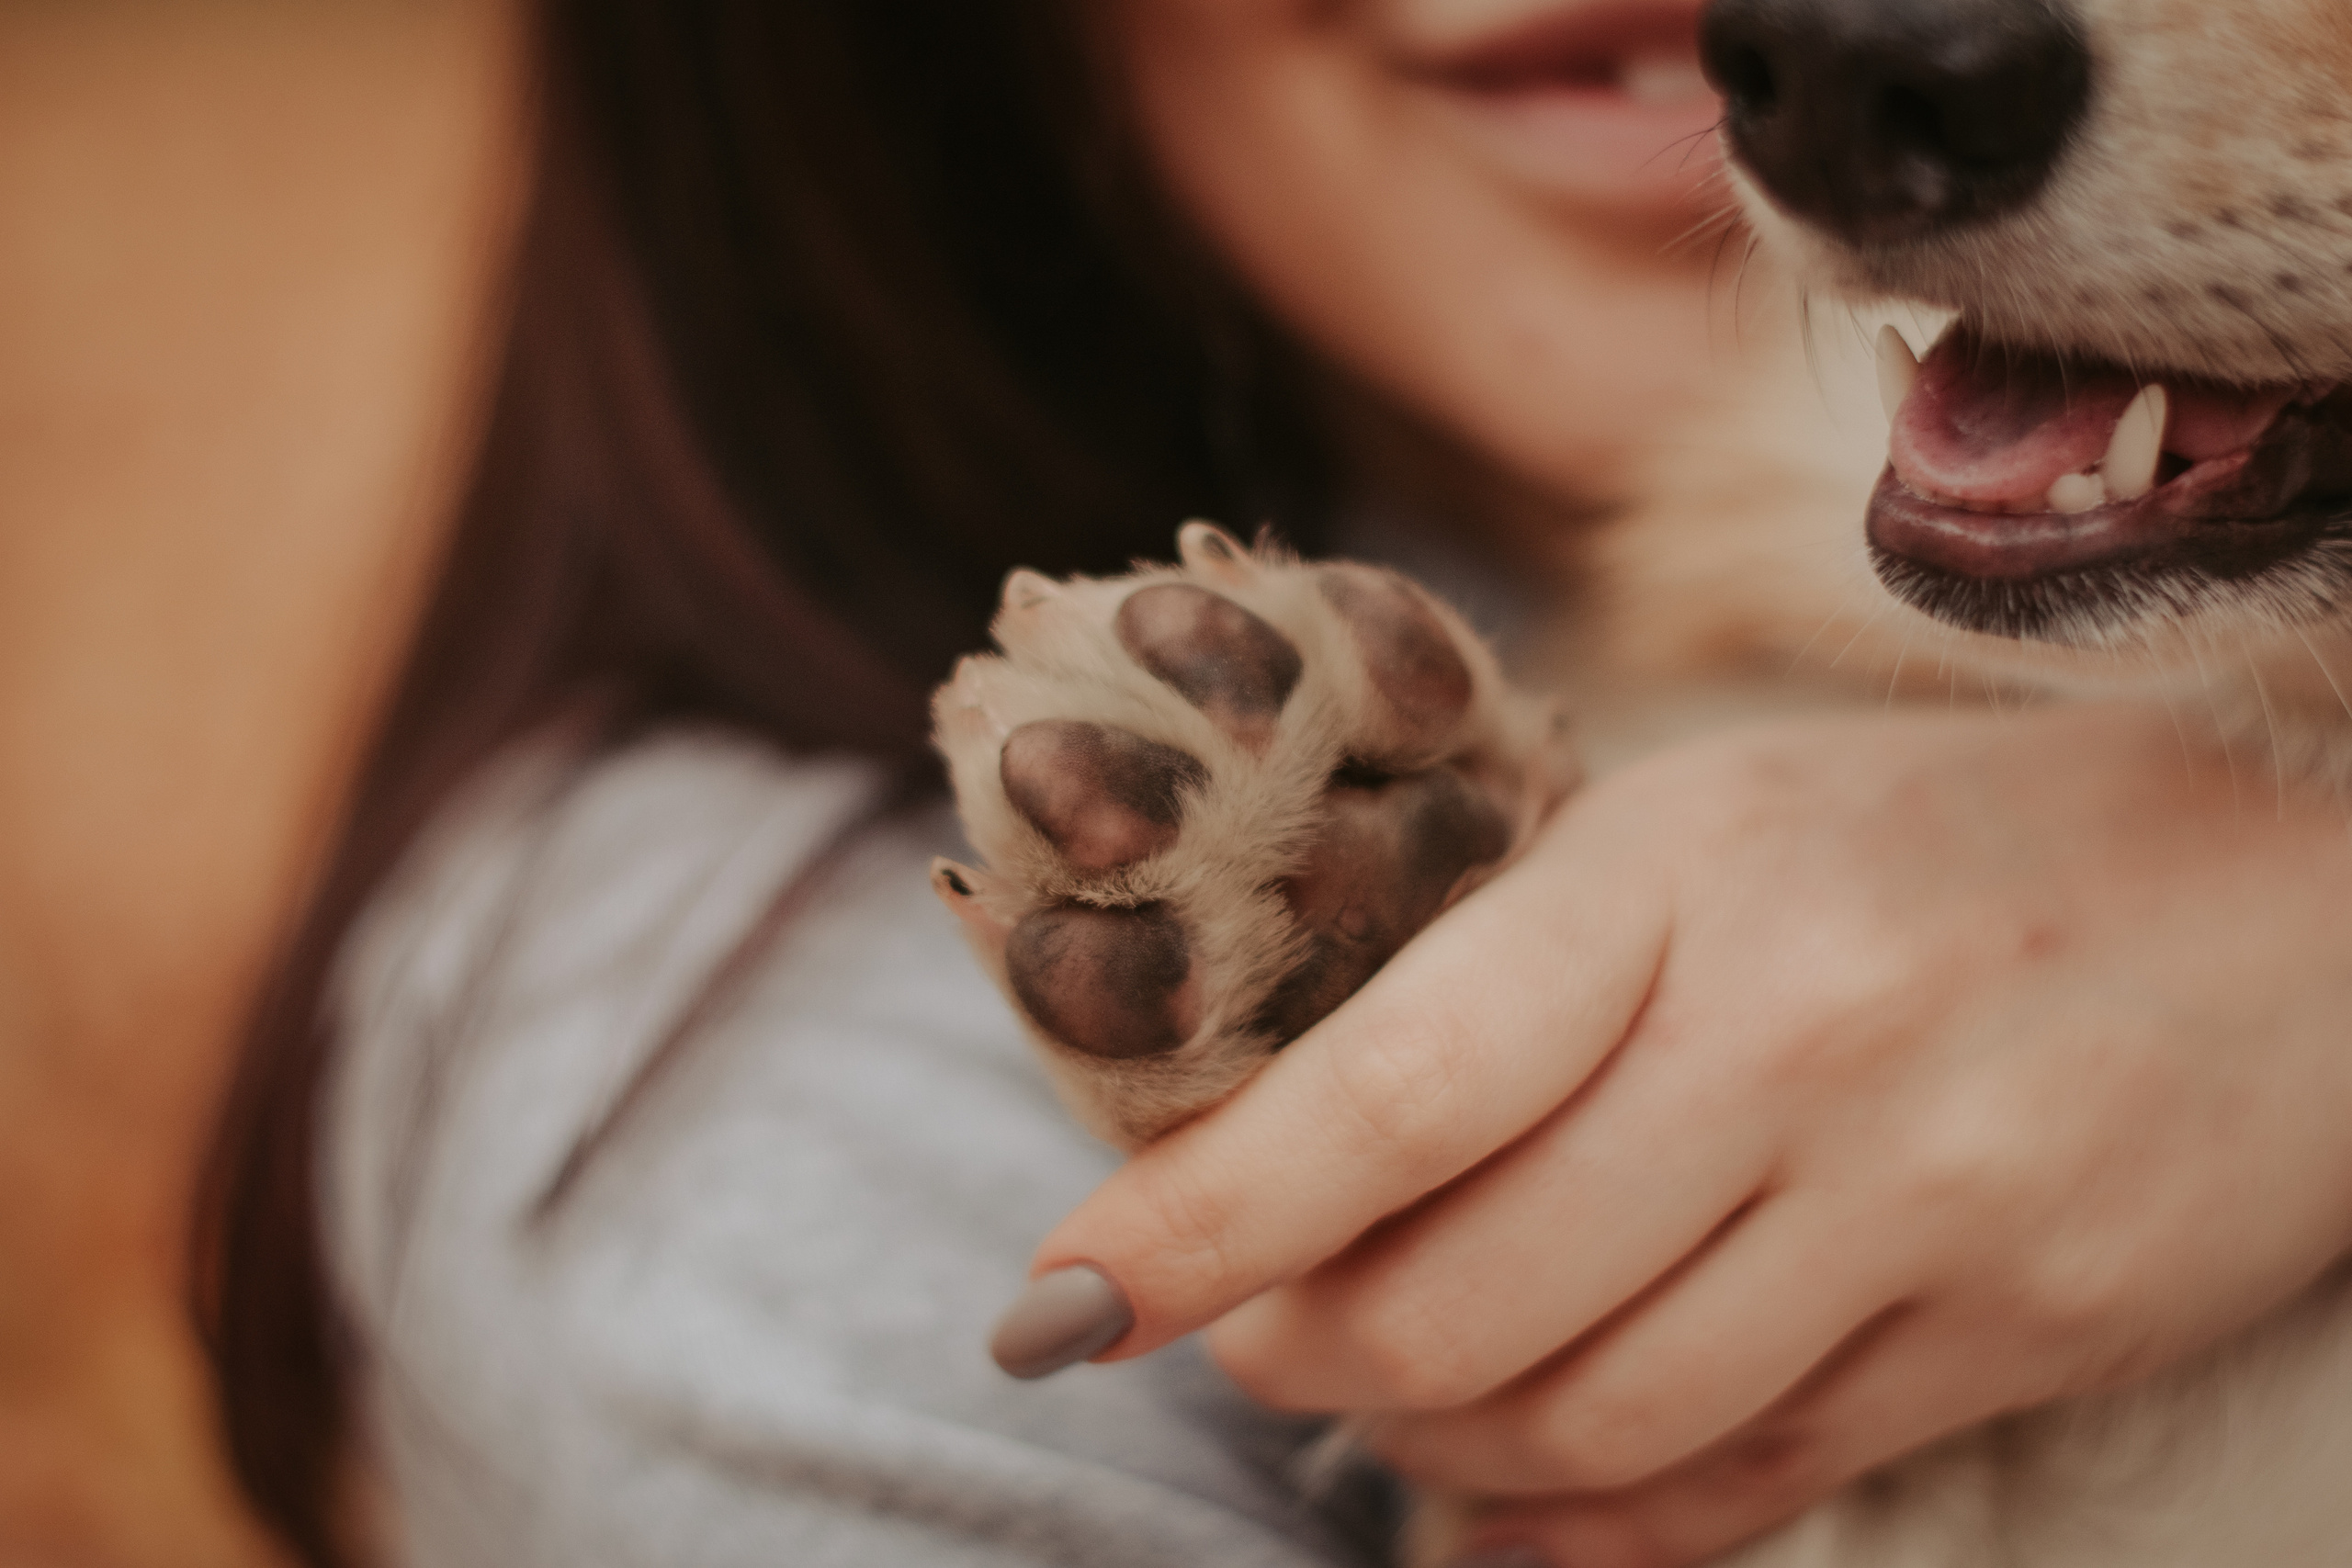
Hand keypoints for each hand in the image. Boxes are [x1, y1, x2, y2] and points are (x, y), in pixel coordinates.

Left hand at [1014, 705, 2351, 1565]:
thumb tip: (1305, 1198)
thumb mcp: (1705, 831)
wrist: (2304, 882)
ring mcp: (1929, 1210)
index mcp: (1686, 877)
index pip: (1387, 1094)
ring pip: (1588, 1428)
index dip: (1195, 1220)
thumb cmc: (1941, 834)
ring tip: (1389, 1395)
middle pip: (1460, 1306)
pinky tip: (1514, 1505)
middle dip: (1298, 1352)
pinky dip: (1590, 1528)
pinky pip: (1749, 1493)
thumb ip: (1511, 994)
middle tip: (1249, 1329)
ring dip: (1434, 1446)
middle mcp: (1803, 1048)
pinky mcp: (2021, 1333)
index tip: (1057, 1295)